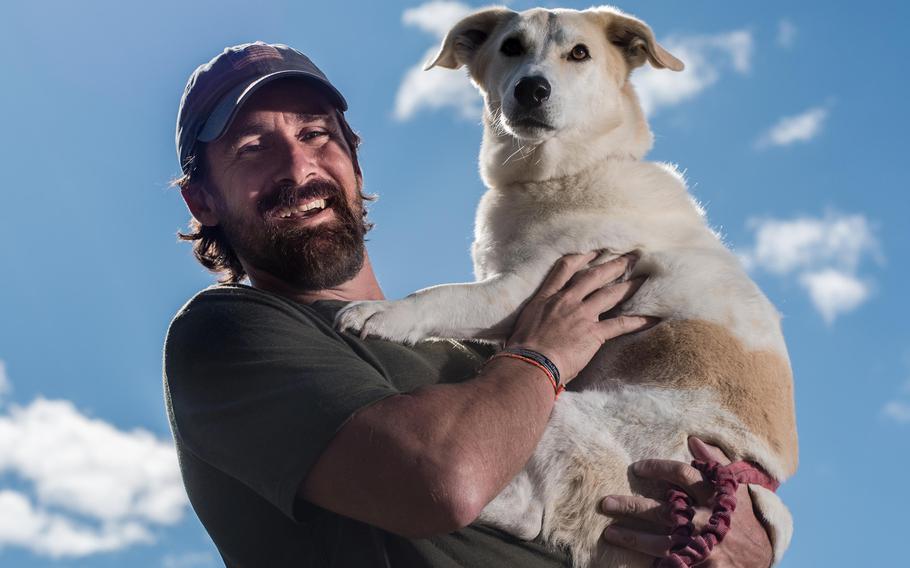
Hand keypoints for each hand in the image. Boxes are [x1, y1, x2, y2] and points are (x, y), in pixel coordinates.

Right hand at [506, 252, 654, 383]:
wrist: (528, 363)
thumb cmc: (519, 349)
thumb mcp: (522, 324)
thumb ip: (534, 317)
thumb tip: (533, 324)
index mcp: (547, 298)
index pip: (565, 269)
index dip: (582, 257)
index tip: (595, 251)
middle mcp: (566, 301)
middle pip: (594, 276)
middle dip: (614, 265)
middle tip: (631, 257)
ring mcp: (581, 315)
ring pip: (610, 294)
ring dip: (629, 285)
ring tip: (644, 278)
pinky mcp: (593, 333)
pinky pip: (621, 324)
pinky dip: (639, 321)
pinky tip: (653, 317)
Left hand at [600, 438, 772, 566]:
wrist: (761, 553)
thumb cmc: (742, 515)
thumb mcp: (734, 485)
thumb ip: (714, 461)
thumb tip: (692, 439)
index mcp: (714, 495)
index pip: (682, 474)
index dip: (657, 468)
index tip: (636, 468)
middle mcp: (706, 519)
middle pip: (662, 510)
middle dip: (631, 507)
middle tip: (606, 503)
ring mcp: (703, 545)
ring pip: (660, 542)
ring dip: (632, 537)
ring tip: (610, 532)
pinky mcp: (702, 564)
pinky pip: (671, 562)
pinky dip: (652, 560)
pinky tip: (632, 557)